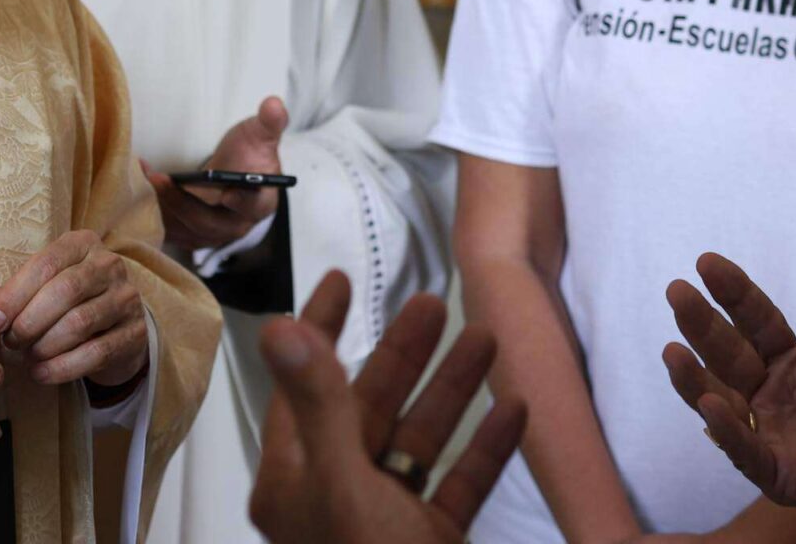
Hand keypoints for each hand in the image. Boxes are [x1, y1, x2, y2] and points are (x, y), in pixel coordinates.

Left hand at [0, 229, 147, 388]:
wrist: (111, 328)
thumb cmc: (62, 304)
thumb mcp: (37, 289)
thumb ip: (8, 296)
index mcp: (82, 244)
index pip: (46, 265)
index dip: (14, 295)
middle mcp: (109, 265)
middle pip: (65, 291)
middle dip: (30, 322)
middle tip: (11, 343)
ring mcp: (127, 298)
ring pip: (80, 322)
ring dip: (45, 346)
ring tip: (27, 358)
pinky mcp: (135, 333)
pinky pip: (96, 352)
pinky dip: (63, 367)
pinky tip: (42, 374)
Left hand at [145, 95, 289, 251]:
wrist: (231, 175)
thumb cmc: (248, 155)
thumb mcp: (260, 136)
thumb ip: (269, 122)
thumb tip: (274, 103)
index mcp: (260, 202)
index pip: (253, 205)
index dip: (242, 201)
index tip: (228, 193)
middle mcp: (237, 224)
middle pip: (210, 222)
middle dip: (182, 202)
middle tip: (160, 178)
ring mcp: (213, 234)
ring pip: (186, 229)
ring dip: (163, 206)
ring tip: (144, 179)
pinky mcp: (191, 236)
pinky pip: (171, 231)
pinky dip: (154, 212)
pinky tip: (140, 188)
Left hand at [250, 271, 527, 543]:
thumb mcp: (340, 480)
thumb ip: (319, 403)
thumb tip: (279, 327)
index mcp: (295, 478)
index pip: (301, 385)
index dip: (320, 328)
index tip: (341, 278)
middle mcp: (336, 491)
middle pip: (370, 405)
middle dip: (403, 352)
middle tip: (434, 302)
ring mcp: (388, 517)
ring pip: (419, 439)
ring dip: (451, 389)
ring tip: (485, 339)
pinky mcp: (431, 538)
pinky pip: (460, 482)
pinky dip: (485, 446)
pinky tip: (516, 408)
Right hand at [661, 207, 795, 535]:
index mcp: (792, 363)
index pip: (754, 322)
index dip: (731, 293)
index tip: (706, 261)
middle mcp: (775, 397)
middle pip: (729, 356)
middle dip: (700, 325)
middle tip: (676, 291)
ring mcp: (774, 436)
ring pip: (722, 403)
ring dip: (693, 379)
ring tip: (672, 351)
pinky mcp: (783, 475)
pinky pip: (747, 452)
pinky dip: (727, 431)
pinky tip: (711, 405)